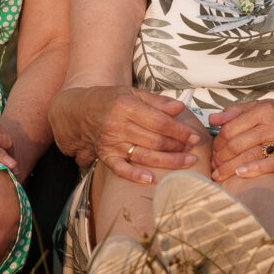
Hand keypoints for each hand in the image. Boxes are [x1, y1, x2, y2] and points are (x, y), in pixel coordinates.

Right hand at [84, 89, 204, 185]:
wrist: (80, 111)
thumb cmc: (111, 100)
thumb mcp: (132, 93)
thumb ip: (157, 101)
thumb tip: (179, 108)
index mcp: (125, 106)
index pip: (159, 121)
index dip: (179, 130)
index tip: (194, 136)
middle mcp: (117, 125)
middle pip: (154, 140)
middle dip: (177, 146)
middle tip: (193, 149)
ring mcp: (110, 142)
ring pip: (144, 155)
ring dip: (168, 161)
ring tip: (187, 162)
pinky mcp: (104, 155)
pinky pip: (120, 169)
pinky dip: (134, 176)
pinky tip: (151, 179)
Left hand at [207, 98, 273, 179]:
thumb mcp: (264, 107)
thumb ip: (237, 112)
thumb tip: (212, 119)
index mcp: (264, 110)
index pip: (230, 128)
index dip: (217, 143)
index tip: (212, 152)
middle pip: (237, 144)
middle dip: (220, 158)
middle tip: (213, 167)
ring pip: (250, 155)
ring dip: (230, 168)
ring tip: (219, 176)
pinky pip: (273, 164)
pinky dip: (255, 170)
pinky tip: (241, 175)